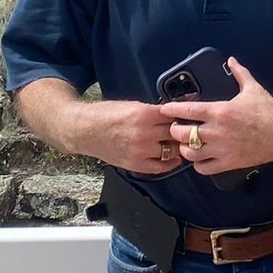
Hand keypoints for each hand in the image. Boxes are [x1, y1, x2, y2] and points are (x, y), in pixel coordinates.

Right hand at [65, 99, 185, 176]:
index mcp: (145, 114)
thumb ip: (153, 111)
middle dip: (182, 132)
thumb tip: (173, 112)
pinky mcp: (135, 164)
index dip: (182, 117)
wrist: (85, 130)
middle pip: (175, 134)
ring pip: (171, 151)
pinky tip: (174, 159)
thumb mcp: (132, 105)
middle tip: (187, 131)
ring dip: (177, 147)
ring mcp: (140, 151)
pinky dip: (170, 164)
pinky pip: (160, 167)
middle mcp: (144, 134)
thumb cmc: (106, 114)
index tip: (188, 118)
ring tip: (180, 144)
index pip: (175, 116)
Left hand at [159, 56, 272, 173]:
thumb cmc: (269, 111)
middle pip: (183, 134)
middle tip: (176, 127)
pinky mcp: (228, 163)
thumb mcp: (253, 88)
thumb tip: (231, 60)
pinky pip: (204, 168)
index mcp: (221, 111)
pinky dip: (197, 164)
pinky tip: (199, 158)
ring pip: (190, 153)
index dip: (172, 109)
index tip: (164, 109)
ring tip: (185, 143)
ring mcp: (222, 149)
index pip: (188, 110)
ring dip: (185, 148)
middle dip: (175, 130)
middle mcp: (217, 131)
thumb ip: (239, 74)